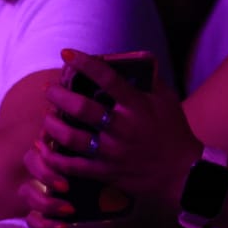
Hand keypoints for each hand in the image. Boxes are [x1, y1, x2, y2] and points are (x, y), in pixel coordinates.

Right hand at [19, 148, 142, 227]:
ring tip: (69, 210)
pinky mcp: (44, 214)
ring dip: (44, 202)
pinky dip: (43, 224)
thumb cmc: (119, 172)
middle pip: (30, 160)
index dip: (48, 145)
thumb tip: (112, 120)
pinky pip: (32, 220)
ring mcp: (43, 190)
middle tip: (66, 186)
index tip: (65, 154)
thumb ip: (106, 144)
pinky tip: (64, 226)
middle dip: (45, 174)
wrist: (123, 201)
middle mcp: (49, 166)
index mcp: (62, 147)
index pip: (44, 138)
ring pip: (26, 191)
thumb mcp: (114, 157)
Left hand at [32, 50, 198, 227]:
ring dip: (52, 124)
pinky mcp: (105, 171)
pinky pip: (71, 165)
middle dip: (59, 95)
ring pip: (71, 137)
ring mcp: (112, 151)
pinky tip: (45, 147)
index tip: (67, 54)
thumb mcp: (167, 100)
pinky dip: (54, 157)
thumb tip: (131, 61)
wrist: (181, 173)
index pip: (108, 79)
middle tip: (49, 89)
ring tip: (47, 116)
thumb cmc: (174, 132)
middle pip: (81, 108)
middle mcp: (122, 127)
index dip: (85, 64)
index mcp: (138, 106)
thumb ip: (150, 80)